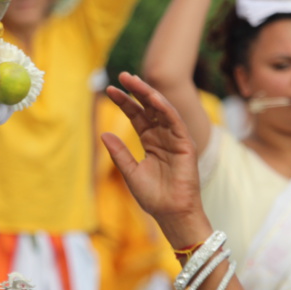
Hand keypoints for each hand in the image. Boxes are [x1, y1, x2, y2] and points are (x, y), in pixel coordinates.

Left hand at [101, 73, 212, 246]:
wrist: (171, 213)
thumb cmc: (153, 197)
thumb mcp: (130, 172)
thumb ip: (119, 153)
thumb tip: (104, 134)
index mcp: (151, 142)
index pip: (137, 116)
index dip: (125, 102)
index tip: (110, 90)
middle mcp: (163, 137)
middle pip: (149, 108)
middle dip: (136, 91)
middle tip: (122, 76)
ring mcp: (175, 139)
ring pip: (162, 110)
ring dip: (149, 94)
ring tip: (134, 81)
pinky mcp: (186, 144)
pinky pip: (175, 122)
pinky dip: (165, 108)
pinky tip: (153, 98)